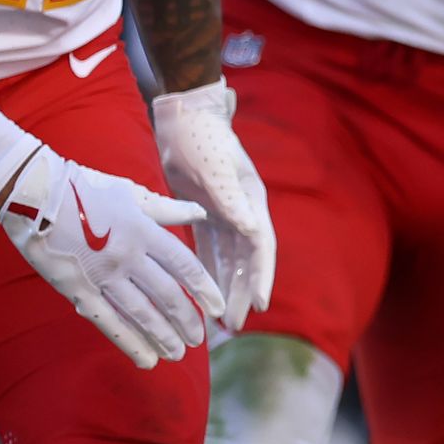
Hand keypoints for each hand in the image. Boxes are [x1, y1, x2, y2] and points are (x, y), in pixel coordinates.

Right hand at [0, 143, 220, 367]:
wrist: (31, 193)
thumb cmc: (83, 187)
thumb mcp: (130, 192)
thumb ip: (167, 209)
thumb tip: (200, 212)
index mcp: (143, 229)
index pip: (184, 266)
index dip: (204, 290)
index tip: (218, 308)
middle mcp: (126, 255)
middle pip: (166, 294)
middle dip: (186, 320)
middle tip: (198, 340)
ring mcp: (101, 274)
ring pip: (140, 313)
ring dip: (162, 336)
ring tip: (178, 354)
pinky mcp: (76, 288)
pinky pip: (107, 321)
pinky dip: (129, 342)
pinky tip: (145, 358)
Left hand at [150, 81, 275, 327]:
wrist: (183, 119)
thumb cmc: (202, 139)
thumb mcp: (215, 170)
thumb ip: (232, 201)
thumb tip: (253, 232)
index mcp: (251, 203)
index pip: (261, 248)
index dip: (261, 276)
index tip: (258, 305)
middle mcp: (242, 212)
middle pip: (246, 260)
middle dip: (241, 292)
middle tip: (233, 325)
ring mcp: (224, 214)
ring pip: (228, 259)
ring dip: (225, 287)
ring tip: (220, 319)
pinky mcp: (203, 214)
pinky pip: (207, 250)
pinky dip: (206, 270)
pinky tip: (200, 291)